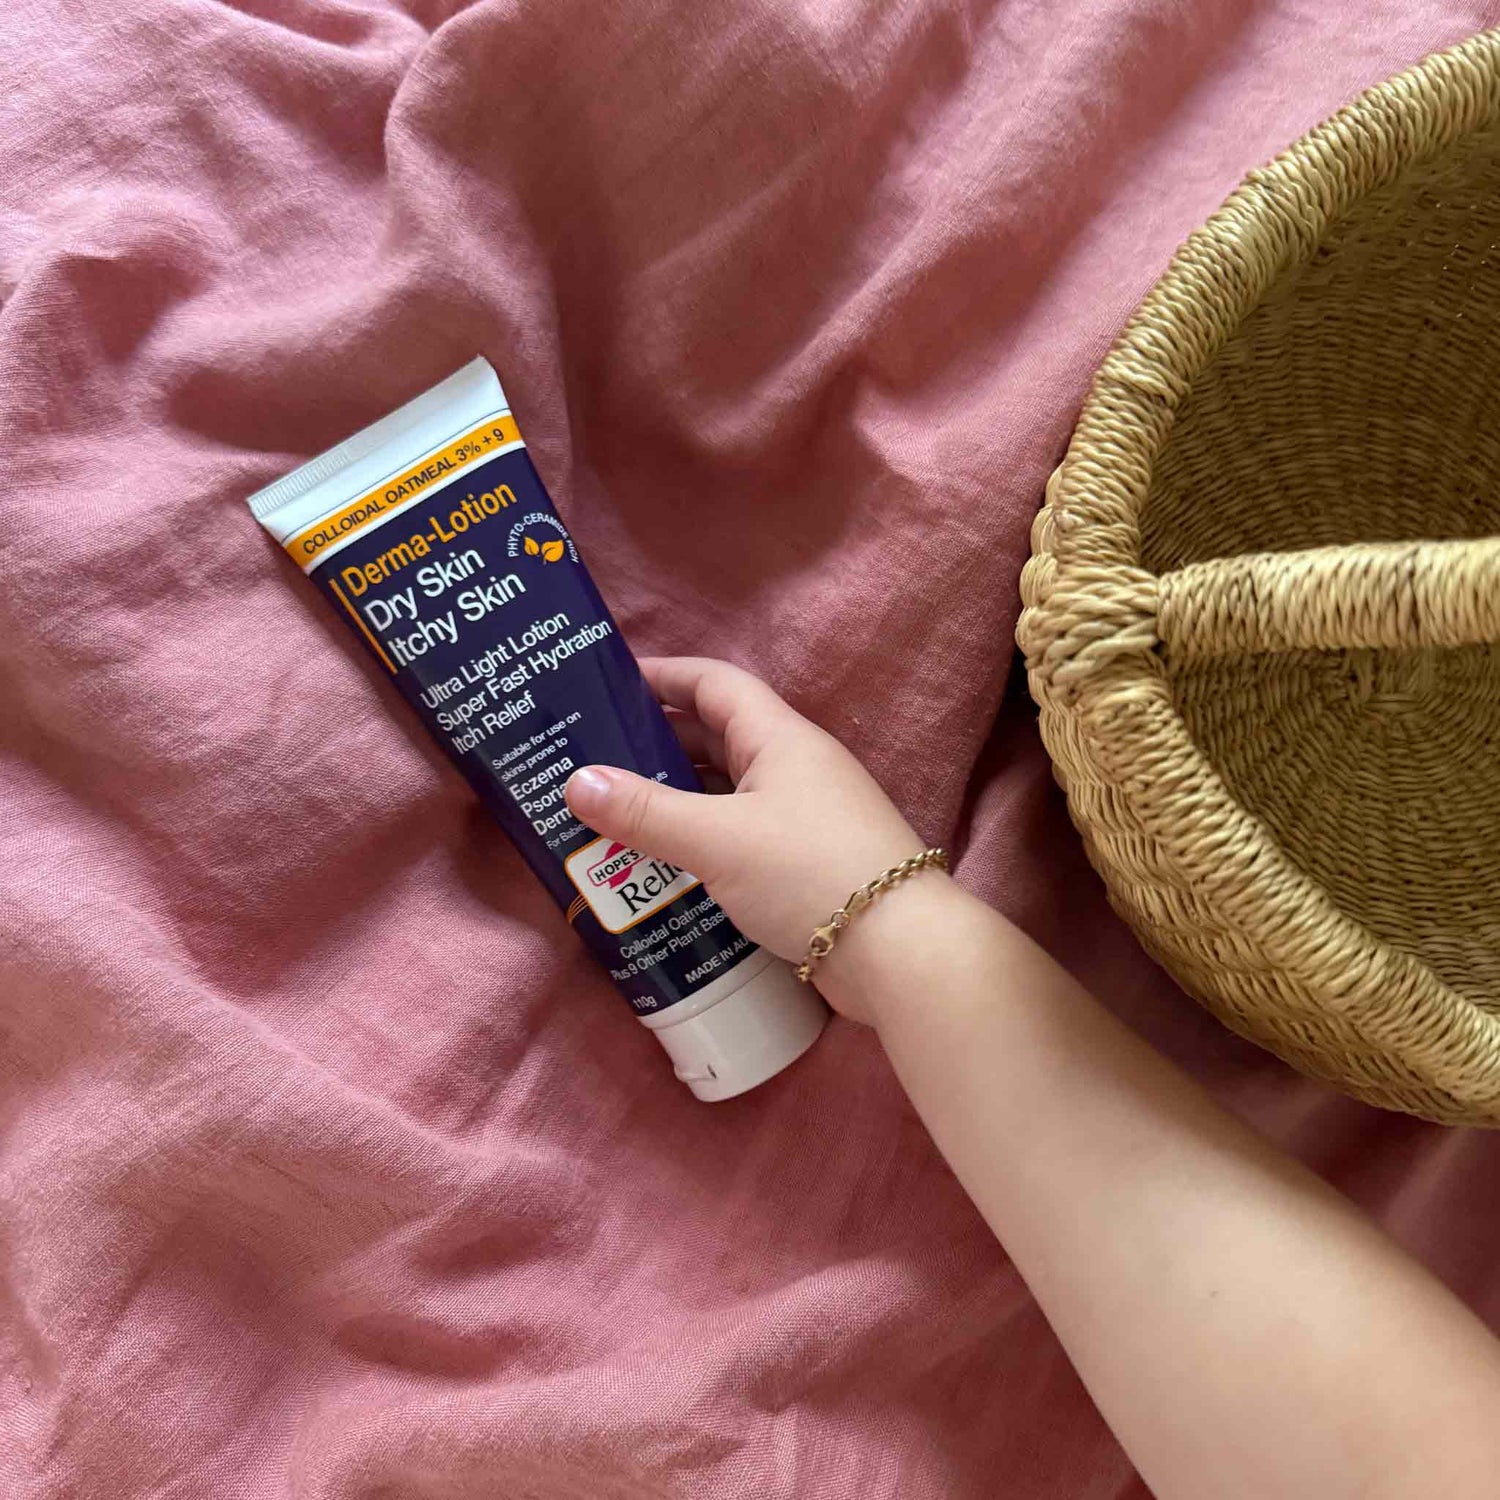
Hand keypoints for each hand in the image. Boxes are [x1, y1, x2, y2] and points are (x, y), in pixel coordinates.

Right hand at [564, 657, 929, 1018]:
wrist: (901, 952)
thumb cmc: (810, 873)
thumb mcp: (718, 840)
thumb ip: (646, 813)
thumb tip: (577, 781)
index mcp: (780, 738)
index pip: (714, 684)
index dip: (663, 676)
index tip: (607, 681)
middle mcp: (795, 768)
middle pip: (716, 738)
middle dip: (656, 744)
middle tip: (592, 758)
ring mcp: (804, 818)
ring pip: (726, 793)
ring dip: (674, 799)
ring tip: (612, 814)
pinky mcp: (805, 865)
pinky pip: (738, 836)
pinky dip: (699, 841)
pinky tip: (661, 867)